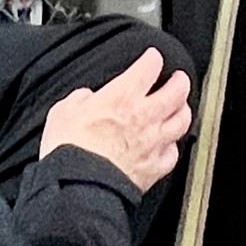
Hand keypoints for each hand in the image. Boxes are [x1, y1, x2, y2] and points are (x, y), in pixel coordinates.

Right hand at [42, 47, 192, 189]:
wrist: (77, 188)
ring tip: (180, 108)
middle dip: (180, 81)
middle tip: (178, 78)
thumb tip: (85, 98)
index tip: (152, 57)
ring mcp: (152, 143)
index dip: (153, 58)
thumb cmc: (69, 151)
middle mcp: (144, 117)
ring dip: (183, 111)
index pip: (148, 67)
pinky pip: (172, 154)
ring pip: (182, 121)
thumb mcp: (63, 111)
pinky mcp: (153, 169)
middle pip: (177, 91)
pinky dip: (172, 148)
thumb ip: (80, 99)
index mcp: (122, 97)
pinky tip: (168, 146)